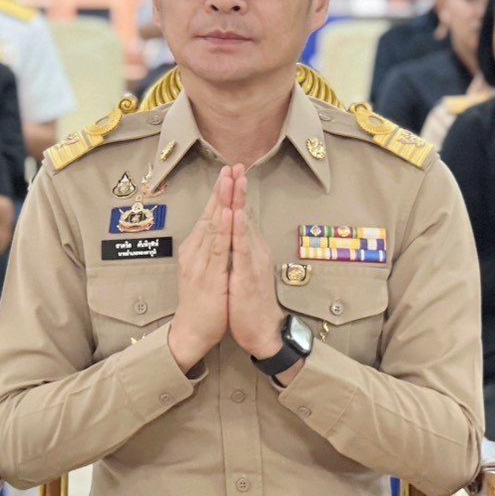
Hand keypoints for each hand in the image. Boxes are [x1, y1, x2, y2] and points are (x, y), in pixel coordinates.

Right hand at [166, 166, 232, 371]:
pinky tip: (230, 213)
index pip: (209, 215)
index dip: (220, 193)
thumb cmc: (202, 303)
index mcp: (196, 249)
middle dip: (222, 189)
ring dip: (223, 201)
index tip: (230, 173)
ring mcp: (200, 262)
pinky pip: (217, 248)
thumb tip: (220, 232)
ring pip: (213, 225)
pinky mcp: (208, 275)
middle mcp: (195, 251)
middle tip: (231, 166)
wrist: (191, 332)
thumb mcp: (207, 271)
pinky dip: (224, 228)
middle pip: (210, 214)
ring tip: (231, 181)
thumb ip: (212, 251)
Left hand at [226, 167, 284, 360]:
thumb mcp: (246, 269)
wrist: (262, 331)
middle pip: (245, 214)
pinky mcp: (247, 275)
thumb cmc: (251, 302)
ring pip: (244, 226)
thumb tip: (240, 229)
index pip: (242, 215)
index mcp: (251, 248)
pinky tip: (236, 215)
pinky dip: (238, 230)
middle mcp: (254, 250)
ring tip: (236, 180)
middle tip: (236, 164)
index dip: (237, 192)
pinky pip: (242, 249)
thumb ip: (244, 248)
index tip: (232, 170)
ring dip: (239, 201)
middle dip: (239, 188)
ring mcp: (252, 261)